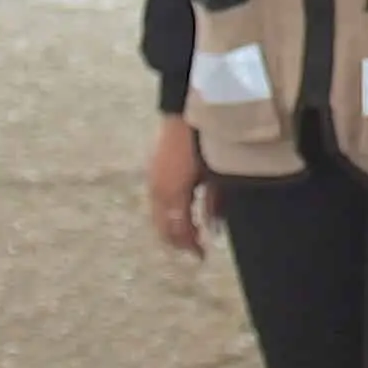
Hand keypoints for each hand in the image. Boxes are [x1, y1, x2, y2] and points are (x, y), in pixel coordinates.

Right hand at [146, 117, 222, 256]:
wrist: (186, 111)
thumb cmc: (206, 141)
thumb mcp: (215, 174)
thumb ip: (213, 202)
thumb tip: (213, 228)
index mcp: (173, 193)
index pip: (178, 230)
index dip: (190, 245)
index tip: (202, 255)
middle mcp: (157, 191)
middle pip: (164, 227)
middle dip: (179, 241)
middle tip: (195, 248)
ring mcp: (153, 181)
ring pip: (158, 217)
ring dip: (172, 228)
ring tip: (189, 234)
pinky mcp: (152, 173)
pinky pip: (156, 203)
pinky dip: (167, 215)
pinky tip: (181, 214)